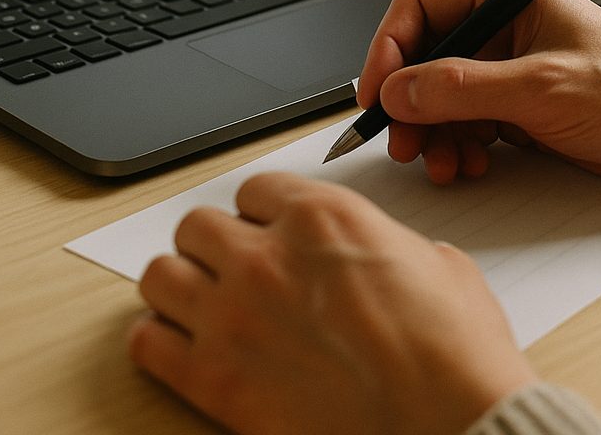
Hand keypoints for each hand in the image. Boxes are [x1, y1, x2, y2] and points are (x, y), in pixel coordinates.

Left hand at [129, 172, 535, 434]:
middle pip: (196, 226)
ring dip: (180, 287)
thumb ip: (386, 243)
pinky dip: (158, 342)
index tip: (268, 233)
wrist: (450, 424)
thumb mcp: (438, 263)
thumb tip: (380, 257)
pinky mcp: (212, 379)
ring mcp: (232, 315)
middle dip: (214, 246)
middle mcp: (267, 256)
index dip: (263, 214)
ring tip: (203, 307)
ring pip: (159, 275)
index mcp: (323, 217)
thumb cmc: (454, 354)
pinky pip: (146, 342)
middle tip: (233, 270)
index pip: (254, 190)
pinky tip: (184, 350)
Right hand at [356, 0, 600, 188]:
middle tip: (404, 144)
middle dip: (409, 103)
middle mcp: (506, 28)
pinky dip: (458, 146)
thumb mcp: (543, 90)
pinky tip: (469, 167)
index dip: (389, 50)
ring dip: (432, 133)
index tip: (376, 95)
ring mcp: (512, 69)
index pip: (422, 8)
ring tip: (443, 165)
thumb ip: (464, 88)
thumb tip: (399, 90)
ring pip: (442, 97)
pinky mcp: (523, 107)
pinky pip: (468, 123)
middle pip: (425, 57)